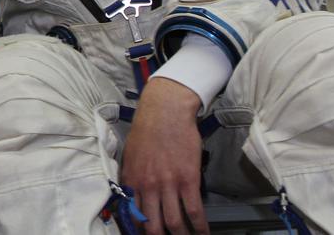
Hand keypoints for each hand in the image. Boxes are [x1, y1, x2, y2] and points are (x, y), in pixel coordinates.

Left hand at [120, 77, 207, 234]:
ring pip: (175, 223)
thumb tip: (133, 197)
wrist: (165, 112)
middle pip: (153, 226)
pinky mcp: (189, 180)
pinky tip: (204, 233)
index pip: (133, 216)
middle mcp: (148, 186)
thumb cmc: (146, 130)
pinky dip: (200, 227)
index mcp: (132, 181)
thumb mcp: (130, 156)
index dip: (140, 231)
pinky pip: (195, 211)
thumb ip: (132, 179)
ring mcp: (169, 184)